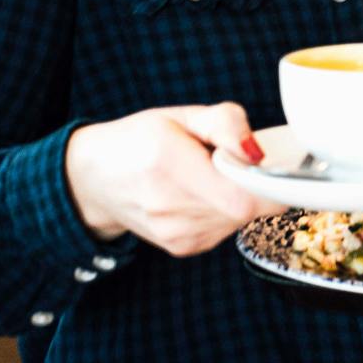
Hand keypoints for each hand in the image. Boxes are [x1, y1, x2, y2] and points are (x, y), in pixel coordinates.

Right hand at [65, 103, 283, 255]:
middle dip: (256, 185)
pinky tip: (203, 196)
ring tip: (212, 178)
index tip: (267, 165)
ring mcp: (175, 233)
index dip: (268, 182)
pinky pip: (227, 230)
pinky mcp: (183, 247)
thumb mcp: (182, 115)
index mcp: (168, 163)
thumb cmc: (141, 141)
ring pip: (240, 220)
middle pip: (248, 208)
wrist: (94, 178)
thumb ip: (226, 123)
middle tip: (238, 165)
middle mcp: (168, 205)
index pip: (243, 195)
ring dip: (241, 199)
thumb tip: (256, 152)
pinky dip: (226, 212)